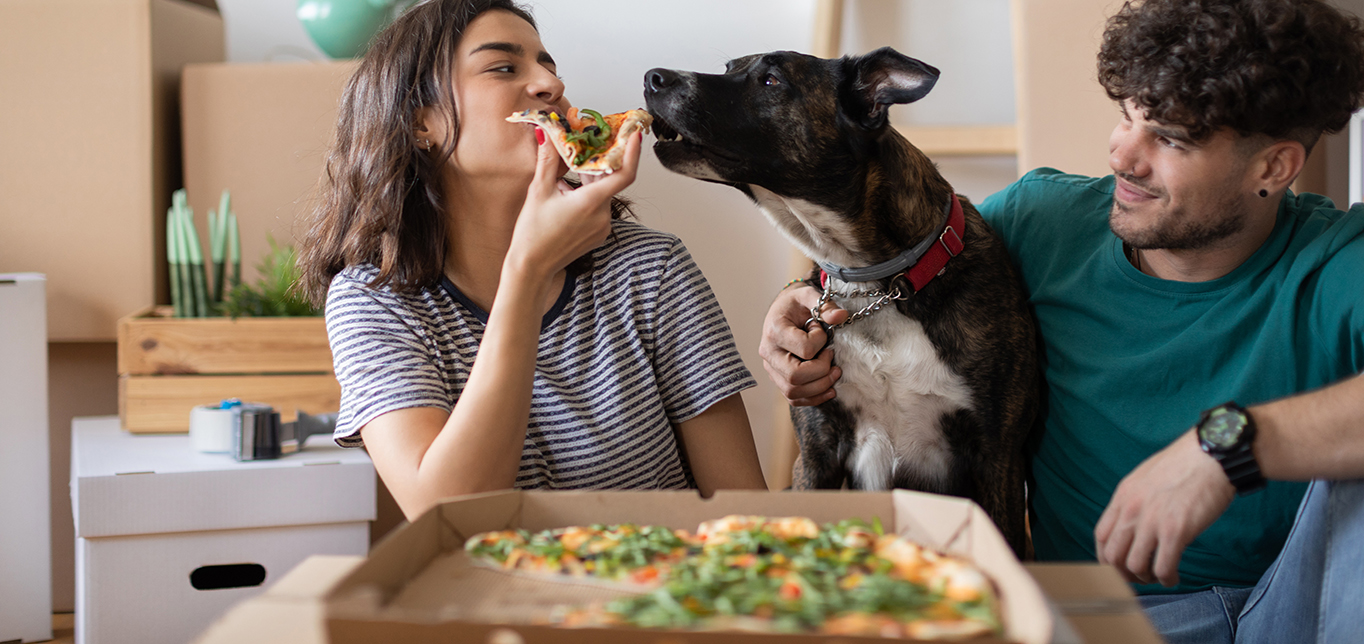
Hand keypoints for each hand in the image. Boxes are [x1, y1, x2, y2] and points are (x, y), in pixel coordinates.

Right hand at [506, 128, 641, 281]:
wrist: (531, 267)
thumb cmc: (532, 233)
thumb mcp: (538, 191)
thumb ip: (548, 159)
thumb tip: (547, 133)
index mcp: (590, 203)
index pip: (624, 174)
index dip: (632, 152)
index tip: (635, 135)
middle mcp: (602, 216)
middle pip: (609, 181)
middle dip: (597, 164)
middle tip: (586, 148)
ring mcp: (602, 228)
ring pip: (603, 194)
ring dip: (590, 182)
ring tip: (567, 177)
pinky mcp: (599, 235)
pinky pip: (599, 209)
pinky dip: (589, 197)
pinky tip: (569, 196)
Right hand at [758, 284, 848, 405]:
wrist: (783, 311)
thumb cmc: (795, 304)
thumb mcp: (808, 295)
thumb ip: (825, 305)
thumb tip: (841, 316)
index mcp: (774, 330)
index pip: (804, 349)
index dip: (820, 342)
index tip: (822, 331)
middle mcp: (768, 352)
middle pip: (795, 377)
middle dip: (821, 372)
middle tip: (832, 358)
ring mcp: (771, 368)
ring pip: (793, 392)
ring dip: (819, 387)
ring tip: (834, 373)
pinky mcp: (777, 379)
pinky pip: (793, 398)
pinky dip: (813, 398)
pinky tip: (829, 389)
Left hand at [1094, 430, 1234, 585]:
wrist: (1211, 455)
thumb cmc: (1185, 465)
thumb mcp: (1145, 478)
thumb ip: (1134, 501)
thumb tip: (1133, 524)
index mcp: (1123, 496)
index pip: (1101, 536)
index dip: (1107, 557)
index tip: (1119, 566)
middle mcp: (1132, 510)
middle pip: (1112, 556)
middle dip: (1124, 574)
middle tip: (1140, 577)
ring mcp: (1152, 521)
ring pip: (1135, 566)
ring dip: (1146, 578)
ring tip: (1159, 576)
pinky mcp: (1176, 531)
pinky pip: (1162, 568)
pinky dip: (1166, 578)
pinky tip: (1174, 576)